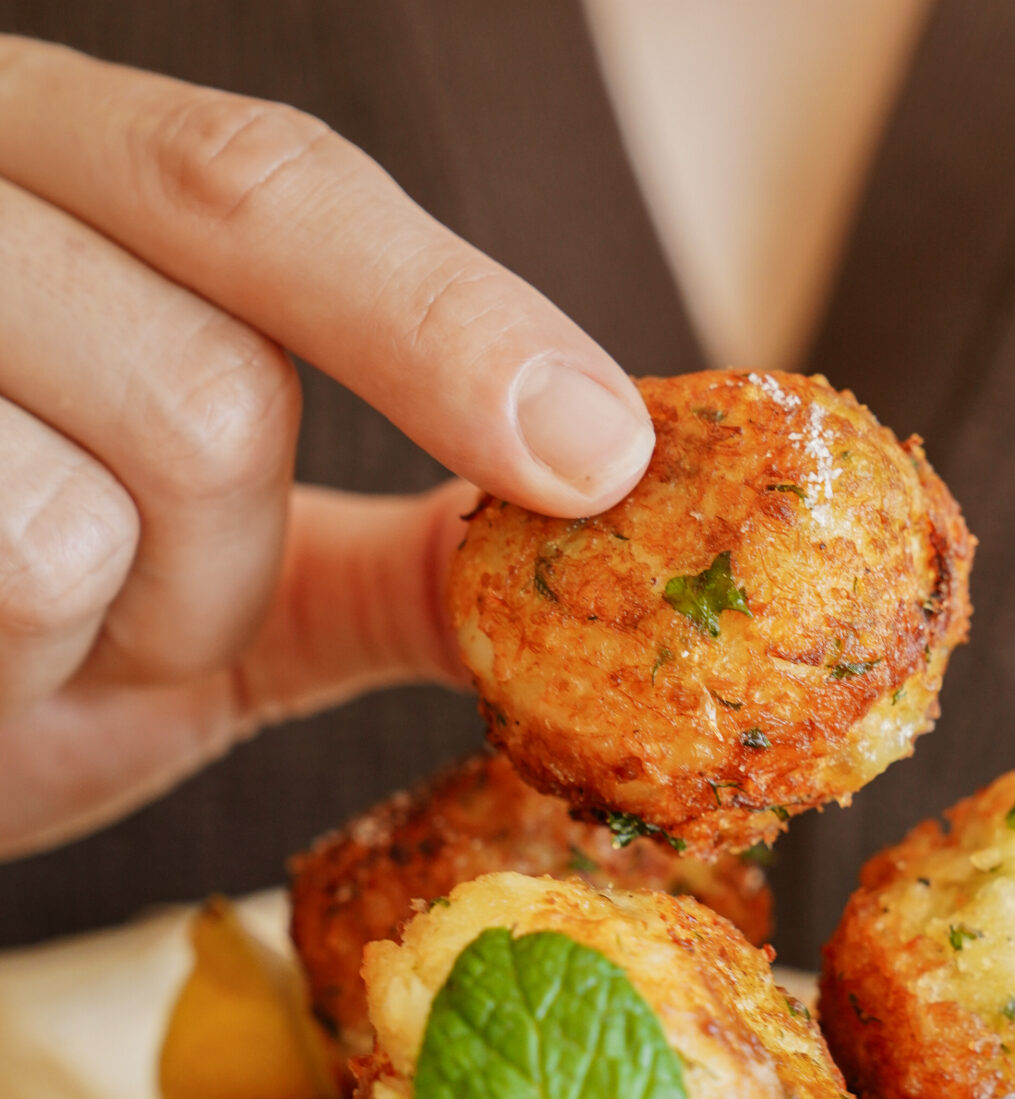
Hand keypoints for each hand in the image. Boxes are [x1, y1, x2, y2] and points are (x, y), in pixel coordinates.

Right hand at [0, 36, 653, 856]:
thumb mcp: (207, 577)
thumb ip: (390, 558)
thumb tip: (600, 530)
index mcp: (42, 163)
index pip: (264, 180)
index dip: (450, 323)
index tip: (601, 456)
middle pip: (224, 368)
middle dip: (230, 561)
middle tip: (152, 630)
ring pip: (141, 462)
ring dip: (139, 622)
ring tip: (36, 640)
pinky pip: (24, 559)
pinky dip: (30, 662)